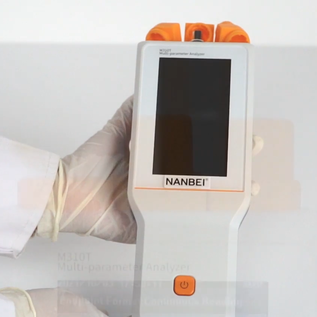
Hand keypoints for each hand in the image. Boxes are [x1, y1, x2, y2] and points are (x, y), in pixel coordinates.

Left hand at [35, 95, 263, 243]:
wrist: (66, 195)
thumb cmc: (88, 166)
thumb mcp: (115, 131)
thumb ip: (133, 112)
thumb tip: (147, 88)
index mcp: (158, 163)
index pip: (196, 151)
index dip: (219, 142)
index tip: (239, 130)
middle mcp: (164, 185)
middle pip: (209, 176)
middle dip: (235, 162)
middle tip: (250, 149)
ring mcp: (162, 207)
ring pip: (205, 203)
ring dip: (232, 194)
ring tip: (250, 184)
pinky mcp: (154, 228)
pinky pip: (184, 228)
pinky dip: (208, 225)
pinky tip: (226, 215)